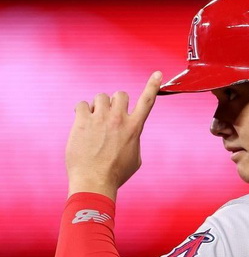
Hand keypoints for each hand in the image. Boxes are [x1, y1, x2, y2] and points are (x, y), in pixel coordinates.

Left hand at [65, 71, 161, 200]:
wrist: (94, 182)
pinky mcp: (82, 122)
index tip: (158, 74)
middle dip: (116, 103)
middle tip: (109, 116)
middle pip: (120, 95)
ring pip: (101, 97)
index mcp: (134, 128)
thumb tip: (129, 134)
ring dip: (98, 106)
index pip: (147, 101)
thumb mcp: (135, 158)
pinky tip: (82, 124)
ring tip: (95, 122)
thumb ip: (134, 140)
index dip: (153, 85)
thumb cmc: (116, 174)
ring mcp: (100, 119)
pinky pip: (82, 104)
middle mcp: (119, 120)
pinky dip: (82, 111)